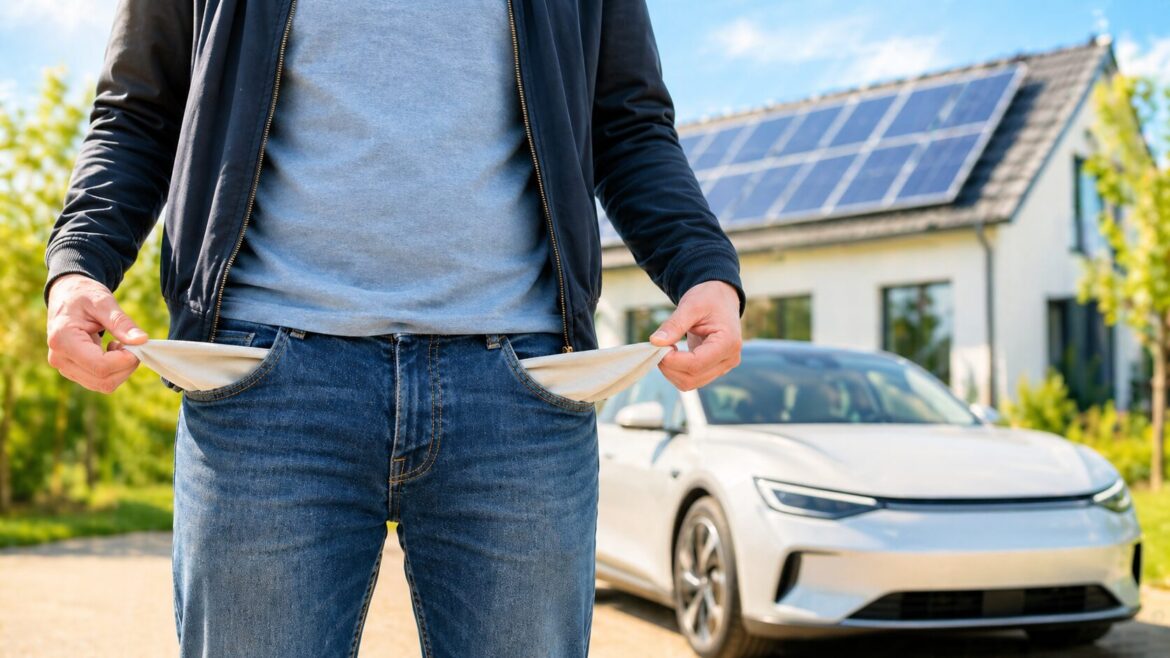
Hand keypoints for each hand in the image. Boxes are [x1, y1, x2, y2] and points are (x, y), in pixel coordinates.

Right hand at [46, 273, 147, 393]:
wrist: (66, 296)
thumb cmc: (83, 295)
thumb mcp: (103, 302)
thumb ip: (122, 322)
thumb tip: (142, 340)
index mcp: (63, 340)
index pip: (100, 366)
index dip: (125, 360)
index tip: (137, 344)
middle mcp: (60, 359)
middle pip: (103, 380)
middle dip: (126, 366)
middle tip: (132, 344)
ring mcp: (64, 367)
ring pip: (103, 385)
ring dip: (121, 369)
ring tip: (120, 344)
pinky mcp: (72, 371)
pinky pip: (100, 381)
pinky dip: (114, 370)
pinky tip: (112, 350)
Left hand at [648, 280, 742, 390]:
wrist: (721, 298)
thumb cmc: (708, 298)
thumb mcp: (690, 306)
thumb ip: (674, 325)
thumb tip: (655, 342)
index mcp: (728, 343)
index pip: (696, 364)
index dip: (672, 360)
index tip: (657, 346)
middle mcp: (729, 359)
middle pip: (692, 378)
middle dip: (669, 367)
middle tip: (658, 346)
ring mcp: (723, 367)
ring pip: (690, 383)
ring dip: (671, 371)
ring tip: (666, 348)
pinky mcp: (714, 370)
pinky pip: (691, 379)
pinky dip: (676, 370)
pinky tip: (673, 353)